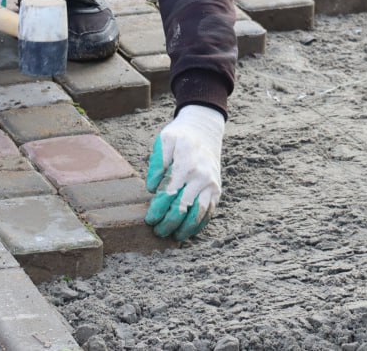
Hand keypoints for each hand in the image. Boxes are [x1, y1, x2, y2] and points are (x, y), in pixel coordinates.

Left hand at [145, 104, 224, 240]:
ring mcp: (211, 184)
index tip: (149, 220)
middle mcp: (201, 177)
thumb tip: (151, 187)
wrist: (204, 129)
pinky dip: (199, 225)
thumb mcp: (164, 140)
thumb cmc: (180, 136)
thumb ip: (157, 163)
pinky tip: (188, 231)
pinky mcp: (216, 190)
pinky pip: (209, 212)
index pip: (169, 193)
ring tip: (173, 236)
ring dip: (185, 229)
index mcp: (186, 165)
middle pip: (183, 208)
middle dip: (169, 223)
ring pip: (199, 214)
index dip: (158, 210)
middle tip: (157, 231)